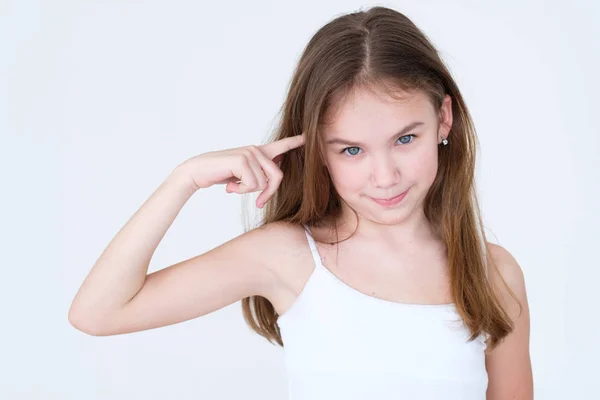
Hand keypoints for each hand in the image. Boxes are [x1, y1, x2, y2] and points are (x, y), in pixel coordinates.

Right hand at [179, 134, 304, 207]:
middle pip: (277, 177)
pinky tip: (229, 185)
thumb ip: (258, 175)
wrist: (197, 172)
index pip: (281, 146)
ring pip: (263, 183)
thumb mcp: (243, 175)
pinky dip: (240, 191)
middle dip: (268, 193)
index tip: (309, 136)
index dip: (296, 142)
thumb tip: (272, 181)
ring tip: (233, 185)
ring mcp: (250, 153)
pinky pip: (252, 185)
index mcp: (258, 152)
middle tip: (258, 202)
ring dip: (247, 191)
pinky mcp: (242, 160)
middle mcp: (256, 150)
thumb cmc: (220, 174)